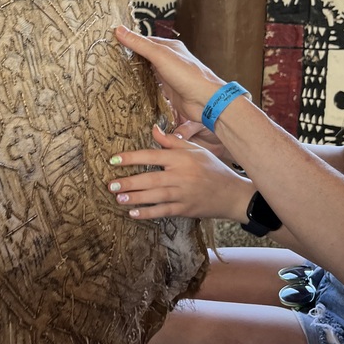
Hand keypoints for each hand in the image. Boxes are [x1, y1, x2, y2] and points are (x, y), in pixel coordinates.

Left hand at [107, 125, 253, 221]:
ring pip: (155, 196)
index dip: (132, 157)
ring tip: (118, 198)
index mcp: (181, 158)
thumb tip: (152, 130)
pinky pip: (163, 211)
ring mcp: (183, 194)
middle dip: (129, 182)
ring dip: (135, 198)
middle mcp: (181, 176)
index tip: (114, 160)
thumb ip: (172, 142)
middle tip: (111, 184)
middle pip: (151, 178)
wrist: (232, 194)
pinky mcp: (185, 209)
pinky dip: (148, 213)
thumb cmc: (212, 168)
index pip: (152, 155)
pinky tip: (133, 214)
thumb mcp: (195, 150)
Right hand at [114, 26, 225, 125]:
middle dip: (130, 59)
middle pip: (145, 57)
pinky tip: (130, 90)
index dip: (129, 42)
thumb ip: (140, 44)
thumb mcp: (161, 55)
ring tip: (115, 75)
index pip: (145, 41)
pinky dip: (141, 87)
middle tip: (110, 61)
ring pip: (147, 72)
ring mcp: (169, 76)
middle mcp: (169, 60)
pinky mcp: (168, 92)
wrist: (205, 101)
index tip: (112, 44)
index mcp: (169, 47)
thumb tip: (119, 30)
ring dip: (135, 74)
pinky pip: (151, 87)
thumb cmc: (188, 75)